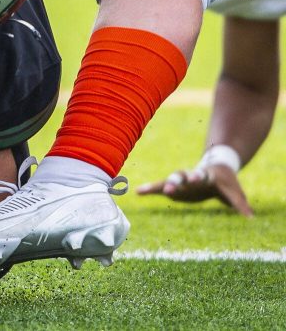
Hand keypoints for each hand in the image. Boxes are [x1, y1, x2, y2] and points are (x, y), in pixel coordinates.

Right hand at [137, 164, 253, 215]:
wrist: (216, 170)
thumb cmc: (226, 183)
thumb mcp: (234, 192)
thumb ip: (239, 204)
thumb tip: (250, 218)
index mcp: (207, 175)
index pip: (202, 176)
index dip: (198, 178)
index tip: (195, 179)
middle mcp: (191, 176)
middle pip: (182, 176)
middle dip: (176, 181)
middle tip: (170, 188)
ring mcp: (182, 180)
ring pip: (169, 180)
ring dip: (159, 185)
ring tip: (142, 191)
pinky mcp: (175, 187)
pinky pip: (160, 187)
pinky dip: (150, 190)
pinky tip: (138, 192)